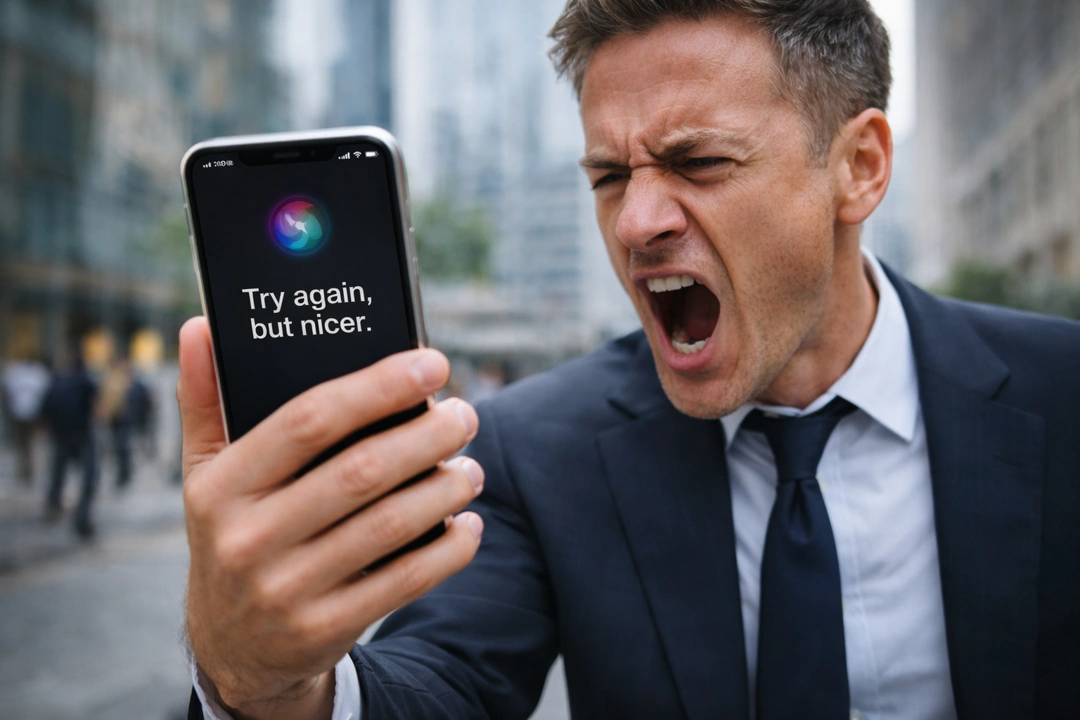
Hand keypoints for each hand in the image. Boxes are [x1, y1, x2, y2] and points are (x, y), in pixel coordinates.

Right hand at [178, 317, 483, 718]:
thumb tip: (200, 326)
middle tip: (464, 415)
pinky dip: (448, 549)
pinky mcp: (323, 628)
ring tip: (471, 467)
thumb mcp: (204, 474)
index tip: (431, 363)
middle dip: (428, 435)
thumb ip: (204, 400)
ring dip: (445, 488)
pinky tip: (467, 525)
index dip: (378, 386)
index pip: (309, 421)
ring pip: (390, 524)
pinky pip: (404, 581)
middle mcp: (248, 538)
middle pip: (361, 471)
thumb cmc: (232, 535)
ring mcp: (286, 589)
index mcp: (221, 487)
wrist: (231, 647)